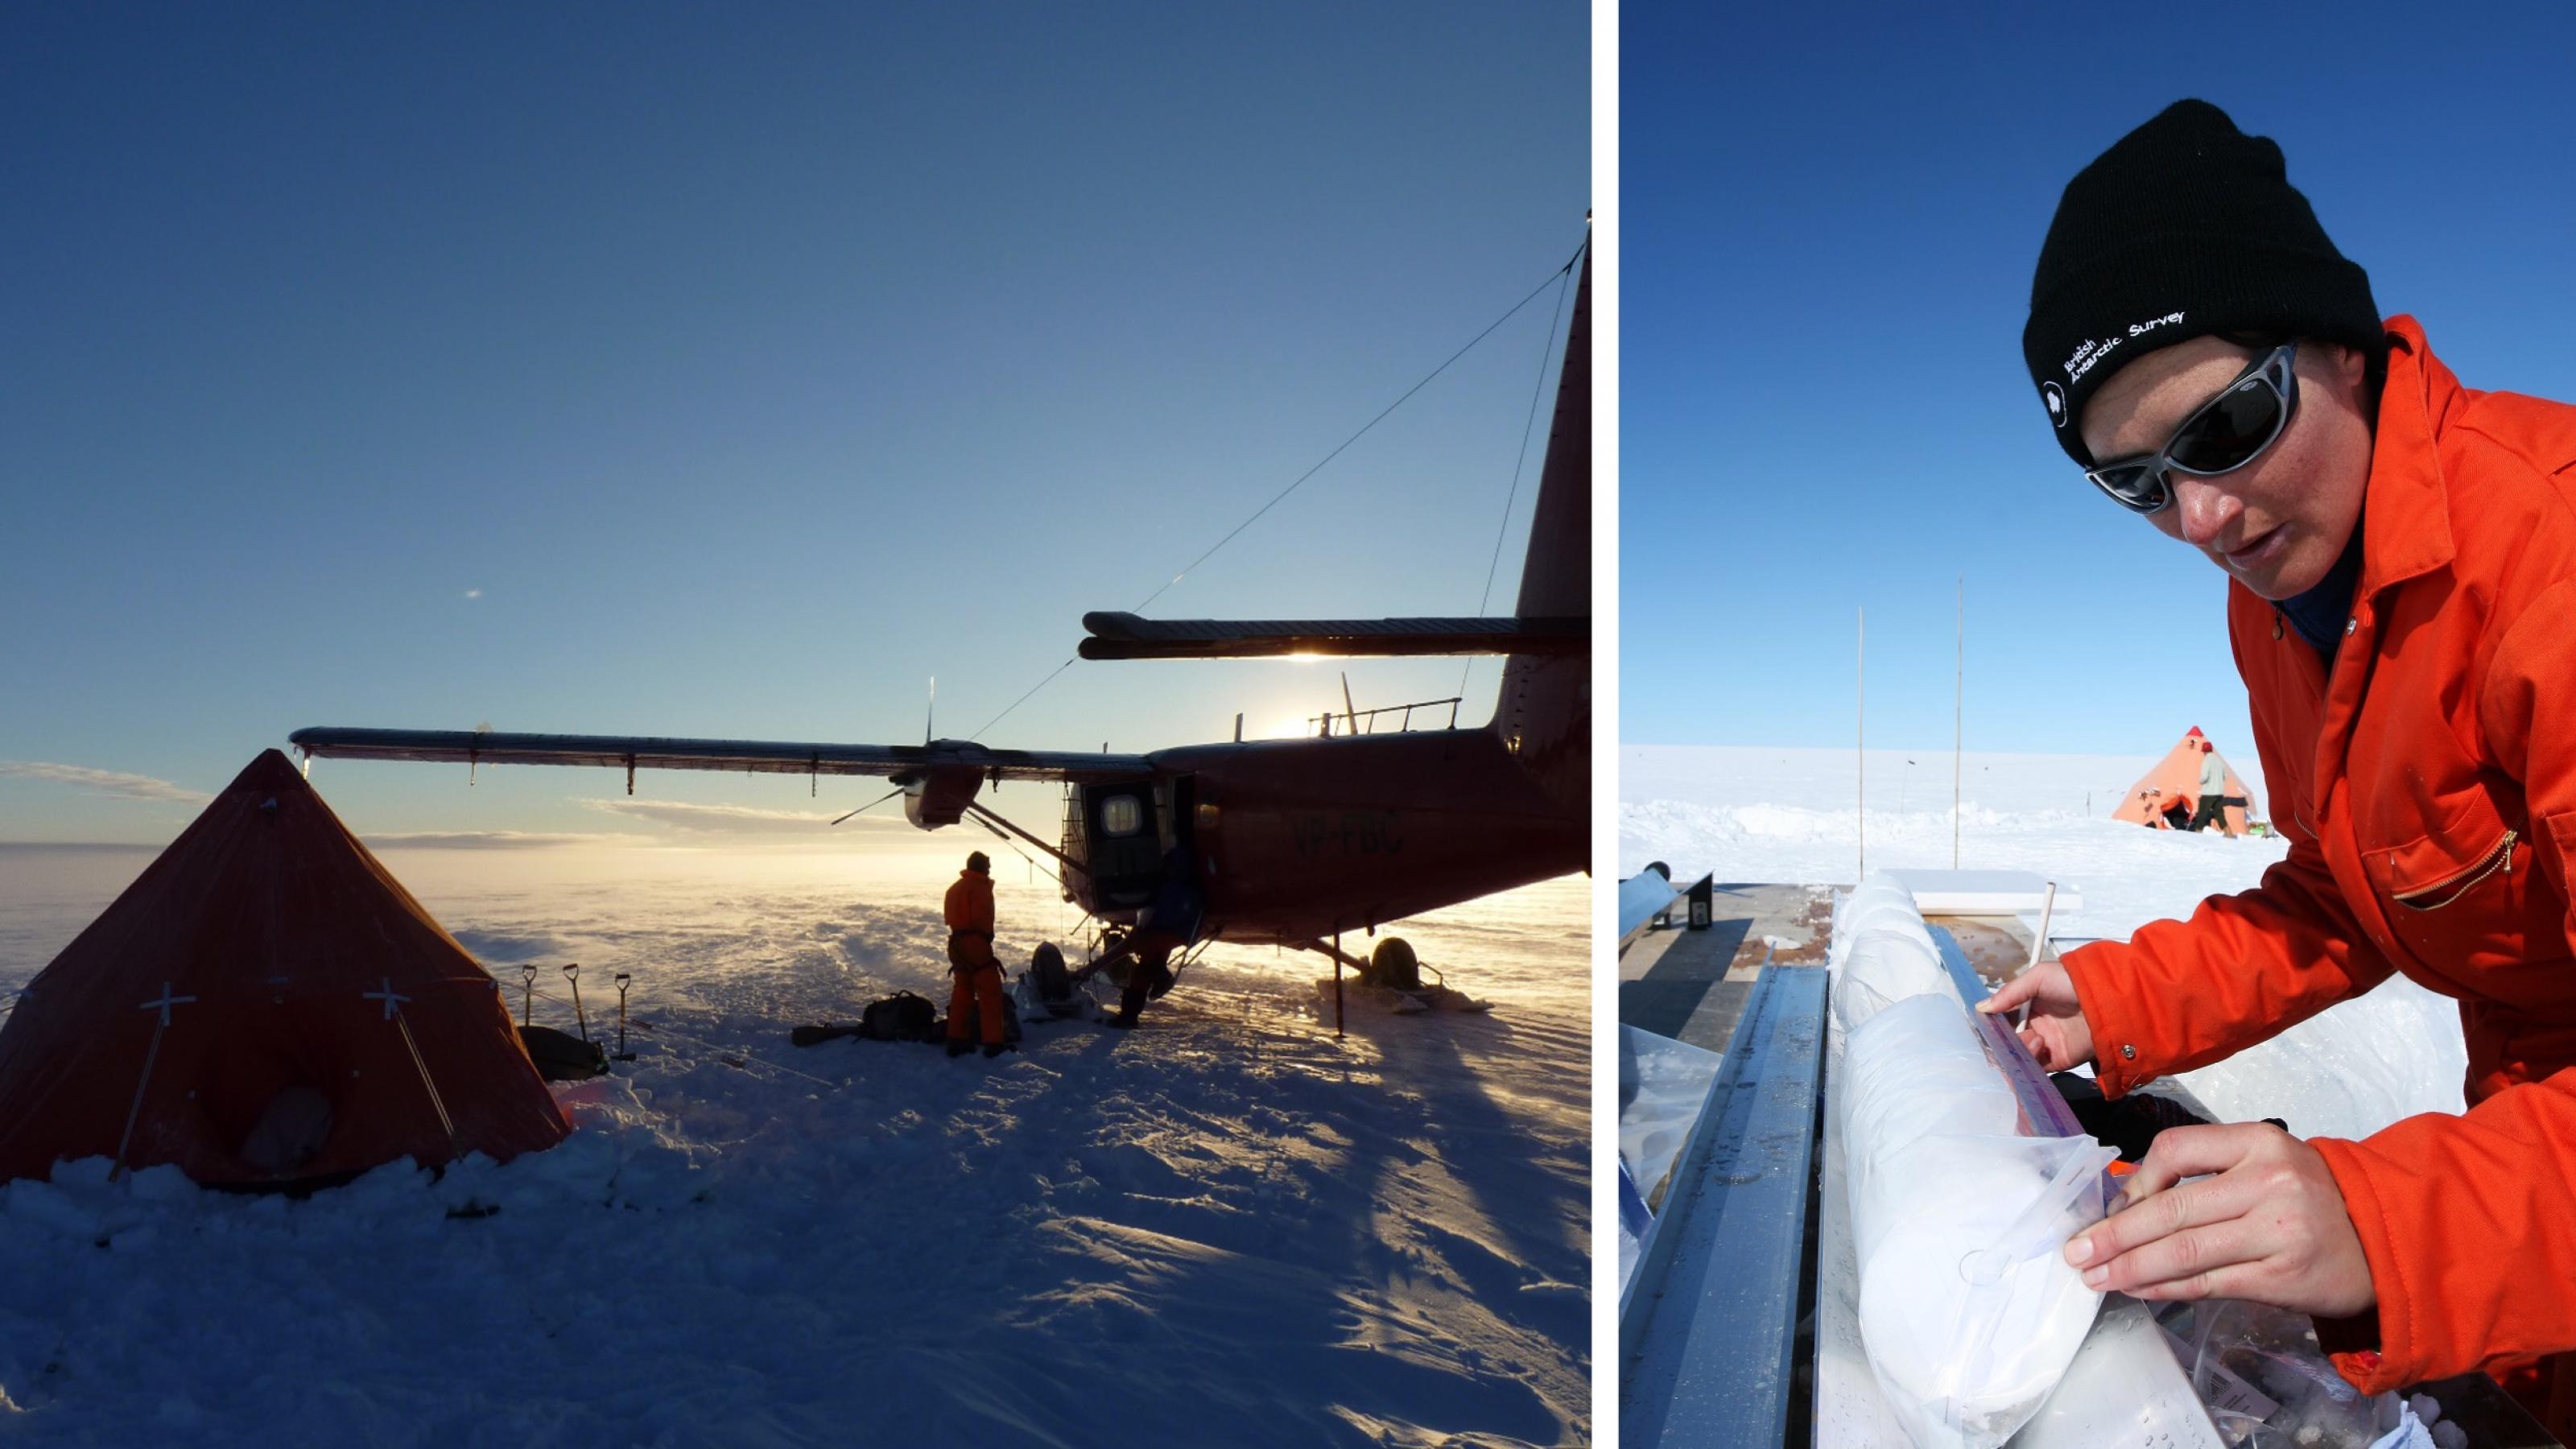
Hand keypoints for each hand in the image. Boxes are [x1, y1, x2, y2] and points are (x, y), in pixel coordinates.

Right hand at [1975, 962, 2095, 1070]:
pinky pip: (2034, 1067)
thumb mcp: (2038, 977)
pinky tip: (2037, 1048)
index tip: (1983, 1025)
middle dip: (2000, 1039)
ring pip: (2016, 1054)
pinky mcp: (2056, 1061)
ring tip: (2035, 1039)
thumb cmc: (2073, 983)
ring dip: (2019, 1047)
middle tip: (2001, 1038)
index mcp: (2027, 1005)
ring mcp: (2044, 1045)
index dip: (1990, 1022)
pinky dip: (2029, 1061)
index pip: (2001, 1017)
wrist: (2109, 1002)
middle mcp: (2033, 1026)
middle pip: (2005, 1039)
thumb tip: (1981, 1007)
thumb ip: (2010, 993)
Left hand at [2064, 1122, 2374, 1318]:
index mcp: (2259, 1142)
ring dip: (2130, 1267)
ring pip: (2183, 1251)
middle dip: (2114, 1234)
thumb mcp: (2265, 1161)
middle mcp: (2268, 1182)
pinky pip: (2207, 1283)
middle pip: (2170, 1209)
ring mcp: (2276, 1232)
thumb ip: (2207, 1172)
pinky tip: (2137, 1289)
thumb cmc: (2308, 1197)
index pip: (2175, 1149)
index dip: (2135, 1181)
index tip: (2111, 1206)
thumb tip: (2128, 1200)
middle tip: (2076, 1251)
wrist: (2381, 1239)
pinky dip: (2165, 1287)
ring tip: (2095, 1276)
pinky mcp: (2280, 1277)